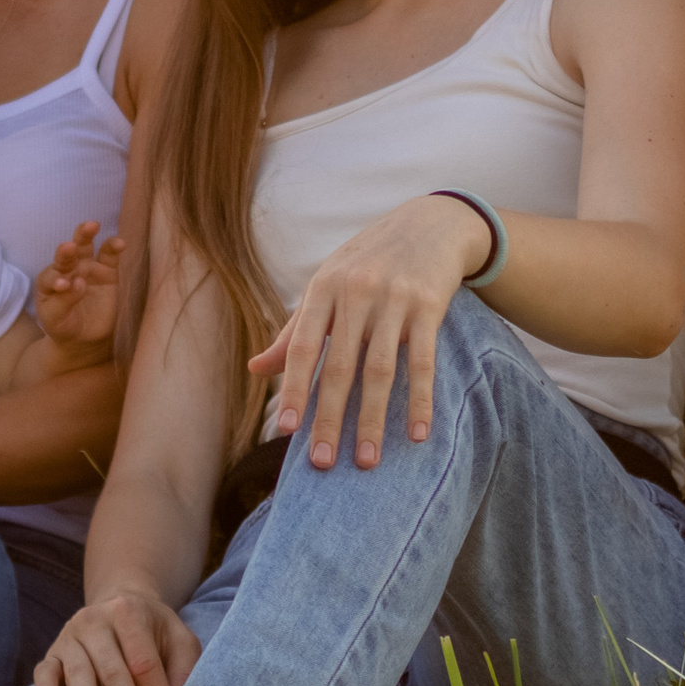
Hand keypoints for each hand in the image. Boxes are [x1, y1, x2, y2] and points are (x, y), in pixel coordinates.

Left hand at [31, 221, 121, 350]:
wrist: (84, 337)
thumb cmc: (63, 325)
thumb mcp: (57, 319)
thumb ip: (64, 301)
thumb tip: (79, 283)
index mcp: (49, 281)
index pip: (50, 276)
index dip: (56, 279)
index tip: (63, 285)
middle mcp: (67, 269)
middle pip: (65, 254)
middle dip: (67, 249)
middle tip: (70, 246)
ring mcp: (87, 267)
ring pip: (85, 246)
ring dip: (86, 235)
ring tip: (92, 225)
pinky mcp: (107, 272)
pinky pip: (109, 256)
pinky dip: (113, 247)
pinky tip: (119, 243)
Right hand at [32, 581, 200, 685]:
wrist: (119, 605)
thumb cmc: (152, 631)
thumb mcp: (179, 639)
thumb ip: (184, 669)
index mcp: (129, 613)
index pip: (143, 662)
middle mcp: (95, 620)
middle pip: (112, 670)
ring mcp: (70, 635)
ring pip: (78, 672)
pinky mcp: (52, 652)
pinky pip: (44, 671)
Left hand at [246, 193, 479, 469]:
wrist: (429, 223)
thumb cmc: (368, 261)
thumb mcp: (327, 286)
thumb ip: (294, 330)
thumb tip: (254, 369)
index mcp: (323, 288)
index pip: (301, 347)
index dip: (292, 388)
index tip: (286, 430)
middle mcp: (355, 292)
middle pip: (339, 367)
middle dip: (330, 418)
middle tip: (322, 463)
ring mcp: (394, 299)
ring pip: (380, 371)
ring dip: (373, 420)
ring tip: (368, 462)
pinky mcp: (429, 305)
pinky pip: (423, 361)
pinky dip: (420, 400)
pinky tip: (419, 434)